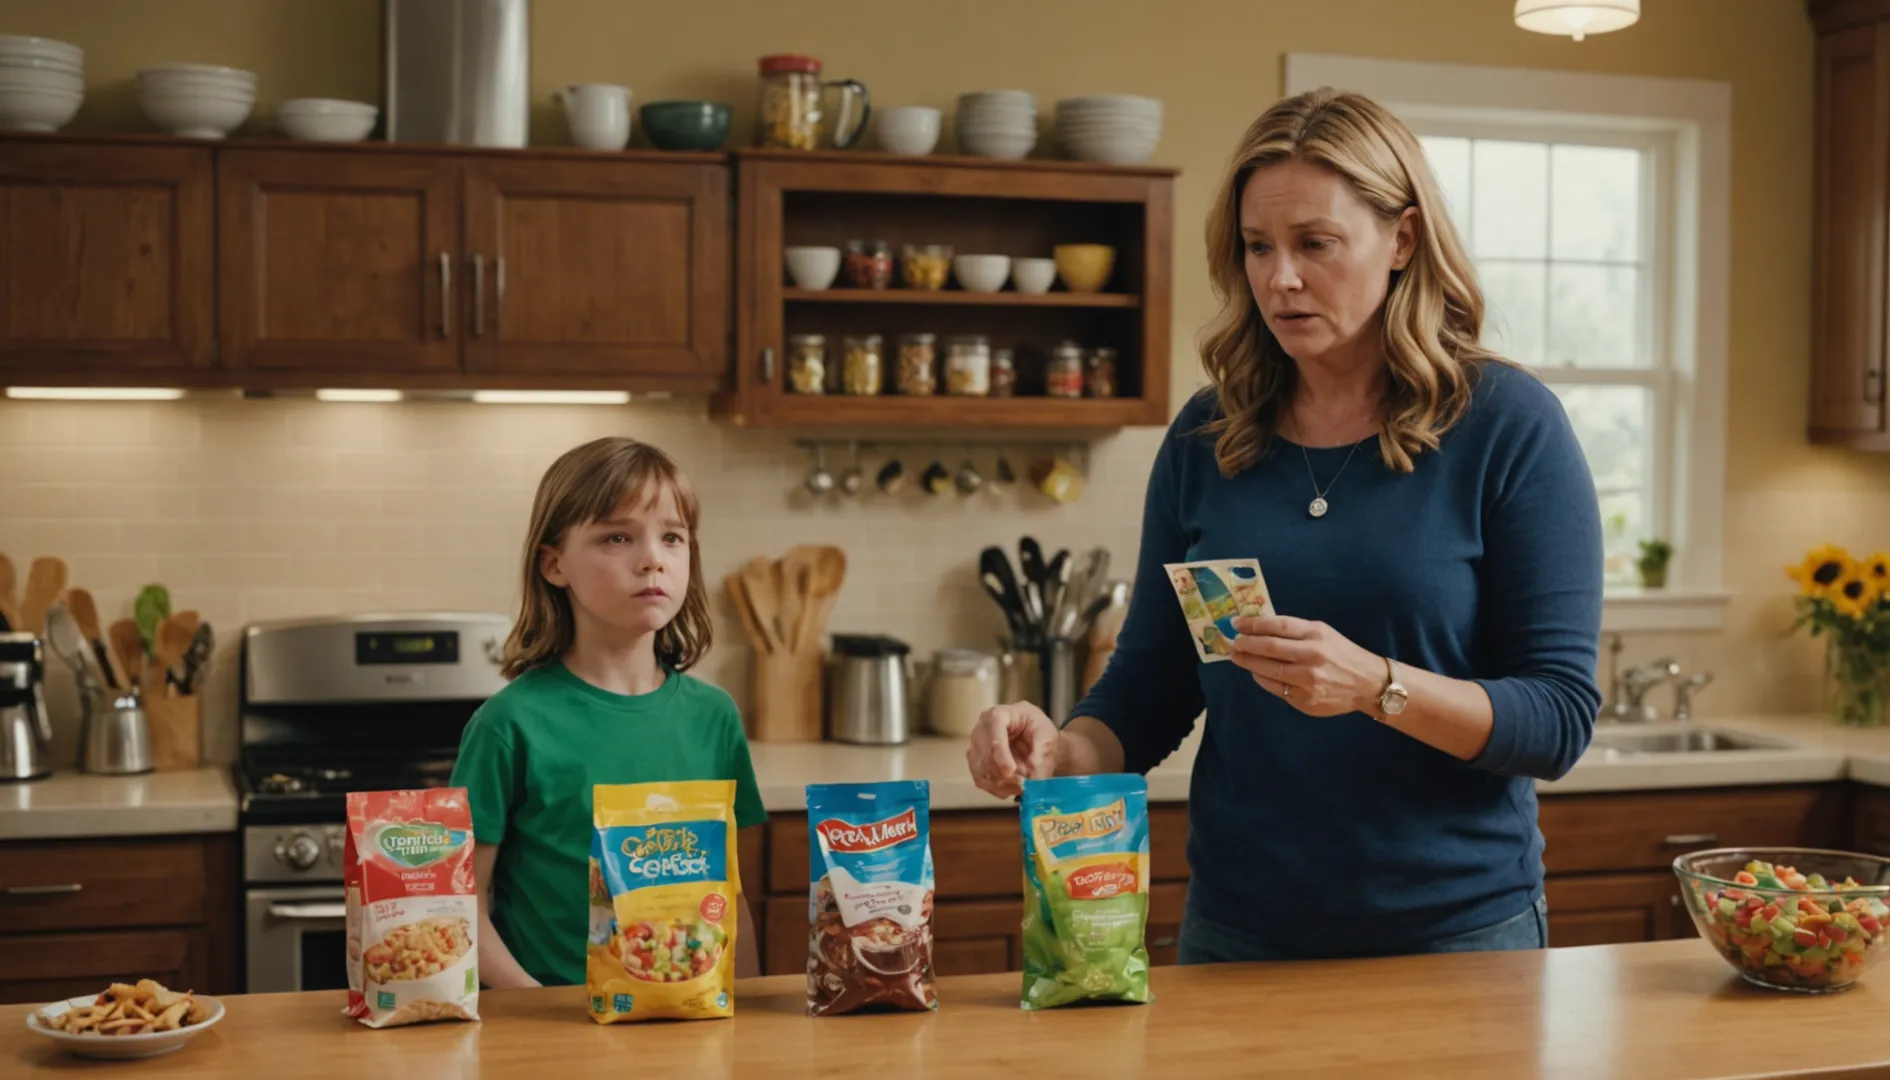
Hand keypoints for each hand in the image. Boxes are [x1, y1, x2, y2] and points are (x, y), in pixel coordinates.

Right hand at [964, 701, 1060, 797]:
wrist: (1036, 742)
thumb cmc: (1040, 732)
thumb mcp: (1048, 737)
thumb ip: (1041, 755)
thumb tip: (1032, 776)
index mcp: (999, 714)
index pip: (993, 729)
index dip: (1000, 753)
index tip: (1010, 771)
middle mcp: (981, 729)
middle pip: (983, 753)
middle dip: (1003, 773)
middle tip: (1023, 785)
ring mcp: (976, 747)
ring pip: (980, 770)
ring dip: (1002, 783)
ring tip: (1023, 786)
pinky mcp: (977, 764)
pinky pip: (981, 781)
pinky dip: (998, 789)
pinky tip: (1014, 788)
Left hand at [1231, 615, 1383, 716]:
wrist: (1368, 683)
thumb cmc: (1342, 654)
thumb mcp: (1323, 633)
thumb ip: (1295, 630)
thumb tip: (1259, 626)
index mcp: (1316, 635)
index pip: (1277, 626)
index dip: (1253, 624)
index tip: (1236, 623)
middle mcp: (1312, 656)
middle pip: (1269, 647)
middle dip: (1245, 644)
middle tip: (1233, 642)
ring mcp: (1308, 680)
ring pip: (1269, 670)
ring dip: (1247, 662)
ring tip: (1237, 656)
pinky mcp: (1306, 700)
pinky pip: (1275, 688)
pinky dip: (1261, 679)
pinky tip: (1256, 673)